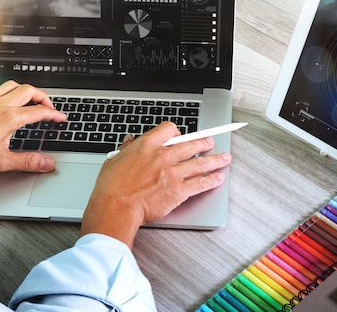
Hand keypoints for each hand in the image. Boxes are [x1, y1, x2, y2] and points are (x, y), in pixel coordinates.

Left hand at [0, 81, 65, 172]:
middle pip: (29, 90)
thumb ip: (28, 162)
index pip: (40, 111)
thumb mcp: (2, 161)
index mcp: (11, 117)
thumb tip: (47, 164)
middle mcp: (1, 105)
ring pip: (11, 85)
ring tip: (29, 98)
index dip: (54, 114)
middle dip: (43, 96)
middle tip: (48, 105)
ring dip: (24, 90)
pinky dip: (0, 93)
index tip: (61, 118)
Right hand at [80, 122, 230, 248]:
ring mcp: (173, 173)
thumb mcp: (114, 160)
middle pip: (190, 144)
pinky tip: (218, 178)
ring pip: (201, 162)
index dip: (176, 132)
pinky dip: (212, 180)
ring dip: (216, 160)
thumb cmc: (111, 187)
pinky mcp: (179, 190)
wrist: (116, 206)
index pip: (168, 130)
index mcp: (147, 146)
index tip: (179, 135)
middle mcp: (163, 156)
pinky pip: (200, 183)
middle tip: (210, 142)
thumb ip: (126, 150)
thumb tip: (129, 142)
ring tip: (224, 158)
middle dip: (204, 143)